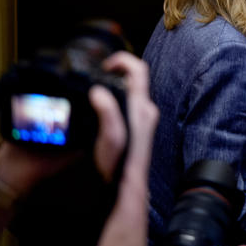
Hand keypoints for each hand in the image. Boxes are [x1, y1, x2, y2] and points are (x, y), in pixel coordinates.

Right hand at [89, 51, 158, 181]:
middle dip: (117, 73)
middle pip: (136, 79)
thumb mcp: (111, 135)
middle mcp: (146, 110)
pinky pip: (130, 103)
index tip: (106, 65)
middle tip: (100, 76)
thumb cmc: (121, 162)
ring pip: (133, 91)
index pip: (139, 71)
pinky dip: (118, 98)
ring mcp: (145, 118)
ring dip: (117, 86)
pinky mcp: (140, 126)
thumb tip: (99, 91)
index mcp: (141, 107)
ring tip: (100, 90)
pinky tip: (106, 108)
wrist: (128, 184)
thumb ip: (107, 111)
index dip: (122, 61)